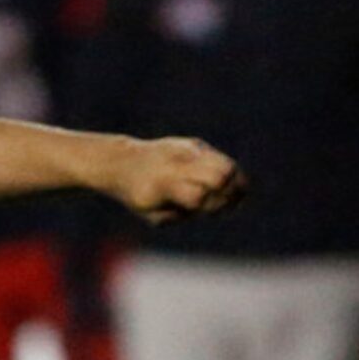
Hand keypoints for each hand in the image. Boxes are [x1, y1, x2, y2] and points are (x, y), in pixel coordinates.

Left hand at [110, 136, 245, 224]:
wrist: (123, 162)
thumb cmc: (138, 195)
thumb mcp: (151, 214)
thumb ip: (181, 214)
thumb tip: (215, 205)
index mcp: (164, 184)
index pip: (198, 196)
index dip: (209, 207)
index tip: (209, 213)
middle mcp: (179, 163)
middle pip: (220, 176)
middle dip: (228, 195)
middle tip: (224, 206)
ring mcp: (188, 151)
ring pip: (227, 165)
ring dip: (235, 184)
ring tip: (231, 197)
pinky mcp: (195, 145)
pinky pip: (222, 159)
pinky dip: (230, 175)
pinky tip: (225, 186)